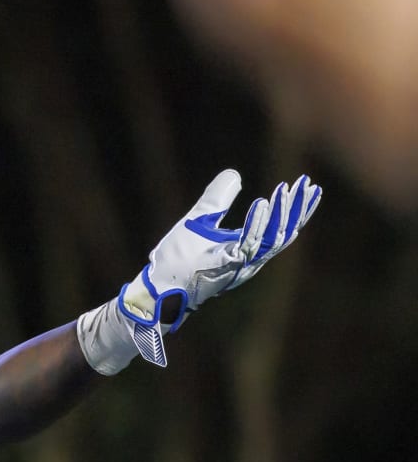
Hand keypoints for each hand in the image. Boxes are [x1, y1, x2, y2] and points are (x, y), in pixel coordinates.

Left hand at [79, 170, 320, 372]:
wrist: (155, 287)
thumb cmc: (177, 259)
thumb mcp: (198, 220)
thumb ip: (217, 199)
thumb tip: (234, 174)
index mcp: (245, 248)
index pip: (278, 226)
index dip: (294, 207)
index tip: (306, 184)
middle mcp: (247, 260)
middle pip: (282, 234)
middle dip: (296, 209)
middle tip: (307, 184)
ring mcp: (237, 266)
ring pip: (270, 240)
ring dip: (281, 214)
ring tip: (286, 191)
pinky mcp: (223, 269)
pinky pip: (246, 246)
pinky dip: (256, 225)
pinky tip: (262, 204)